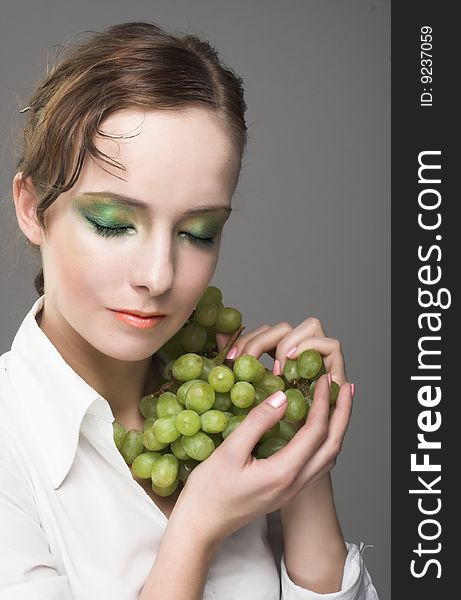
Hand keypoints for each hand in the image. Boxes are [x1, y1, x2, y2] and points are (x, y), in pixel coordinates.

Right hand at [171, 319, 352, 548]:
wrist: (202, 527)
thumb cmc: (209, 491)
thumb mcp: (229, 451)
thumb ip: (258, 423)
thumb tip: (283, 397)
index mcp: (284, 472)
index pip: (316, 431)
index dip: (323, 402)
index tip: (323, 379)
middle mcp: (296, 483)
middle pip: (332, 444)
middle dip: (342, 413)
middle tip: (346, 386)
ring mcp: (293, 489)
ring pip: (328, 456)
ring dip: (337, 428)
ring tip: (337, 404)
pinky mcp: (286, 490)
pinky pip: (316, 463)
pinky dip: (324, 441)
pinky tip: (316, 430)